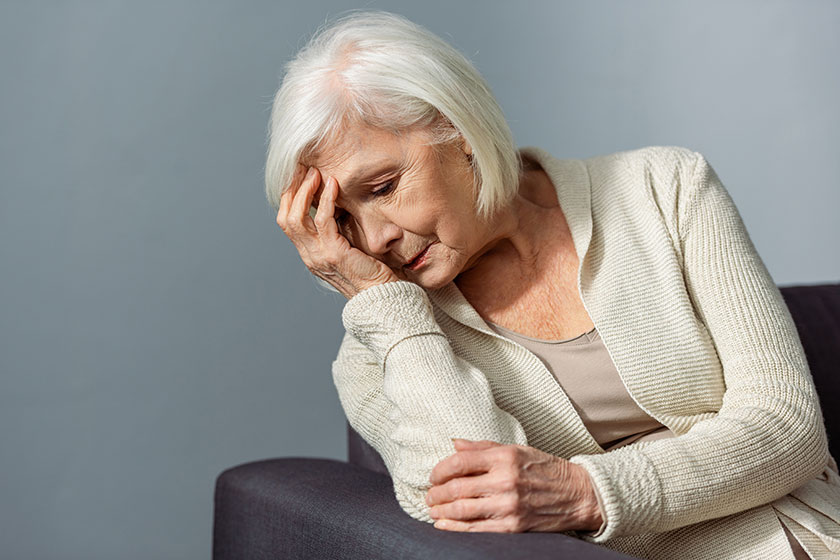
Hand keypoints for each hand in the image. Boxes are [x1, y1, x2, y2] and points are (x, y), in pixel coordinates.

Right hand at [276, 164, 400, 298]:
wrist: (384, 300)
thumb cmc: (374, 276)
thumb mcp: (350, 251)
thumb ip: (340, 234)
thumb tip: (341, 209)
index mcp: (311, 255)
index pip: (288, 222)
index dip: (291, 198)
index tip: (303, 177)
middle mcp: (309, 256)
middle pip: (286, 217)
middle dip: (293, 190)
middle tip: (307, 169)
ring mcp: (319, 256)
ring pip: (297, 217)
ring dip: (305, 190)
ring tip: (316, 172)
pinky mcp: (334, 254)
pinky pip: (322, 220)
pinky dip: (326, 199)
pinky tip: (334, 185)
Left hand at [424, 438, 603, 532]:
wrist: (578, 494)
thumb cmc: (545, 469)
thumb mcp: (516, 449)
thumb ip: (483, 447)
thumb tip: (454, 443)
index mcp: (505, 457)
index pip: (460, 462)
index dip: (440, 469)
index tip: (433, 475)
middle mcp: (506, 480)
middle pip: (457, 488)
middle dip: (436, 493)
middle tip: (428, 495)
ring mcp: (509, 505)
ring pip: (463, 510)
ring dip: (441, 511)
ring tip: (432, 509)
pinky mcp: (513, 527)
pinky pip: (476, 530)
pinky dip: (455, 528)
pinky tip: (443, 524)